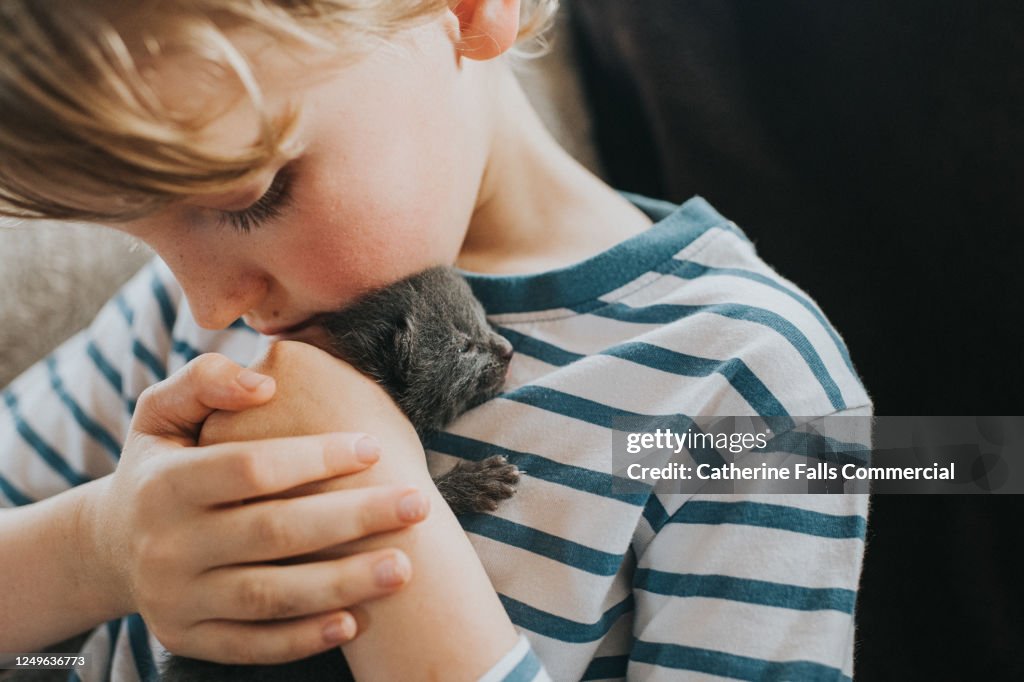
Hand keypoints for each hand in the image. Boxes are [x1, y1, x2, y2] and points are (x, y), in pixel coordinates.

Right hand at [83, 353, 429, 663]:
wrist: (112, 546)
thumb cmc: (161, 465)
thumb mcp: (162, 413)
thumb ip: (206, 381)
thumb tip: (265, 381)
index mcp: (166, 483)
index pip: (250, 468)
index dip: (315, 457)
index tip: (373, 447)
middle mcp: (167, 545)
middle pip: (273, 533)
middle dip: (352, 518)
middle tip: (417, 504)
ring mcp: (177, 598)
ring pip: (270, 596)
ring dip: (343, 584)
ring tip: (404, 567)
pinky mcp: (188, 638)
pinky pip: (251, 645)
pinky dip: (302, 638)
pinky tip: (355, 622)